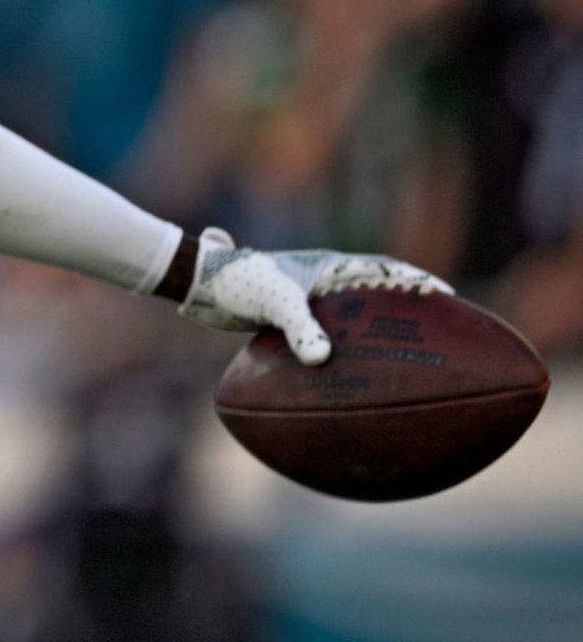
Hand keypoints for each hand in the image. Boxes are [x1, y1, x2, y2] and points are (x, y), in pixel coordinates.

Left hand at [178, 227, 452, 364]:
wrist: (199, 282)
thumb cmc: (238, 282)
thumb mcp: (274, 303)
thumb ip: (299, 330)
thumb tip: (322, 360)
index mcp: (327, 267)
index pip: (382, 269)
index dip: (414, 280)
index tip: (444, 296)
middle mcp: (321, 281)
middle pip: (373, 291)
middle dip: (403, 306)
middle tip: (435, 328)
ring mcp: (306, 300)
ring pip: (351, 315)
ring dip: (373, 329)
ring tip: (400, 355)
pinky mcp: (288, 319)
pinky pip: (325, 335)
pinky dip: (340, 349)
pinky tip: (347, 374)